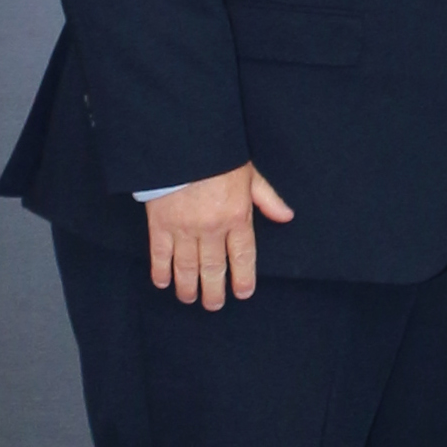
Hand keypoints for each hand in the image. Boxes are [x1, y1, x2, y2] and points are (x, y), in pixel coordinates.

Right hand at [143, 162, 295, 305]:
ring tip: (190, 298)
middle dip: (214, 291)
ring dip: (188, 287)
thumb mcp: (250, 174)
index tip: (242, 293)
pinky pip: (160, 255)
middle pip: (214, 269)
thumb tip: (286, 217)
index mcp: (237, 216)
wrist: (182, 142)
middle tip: (213, 305)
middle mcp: (212, 228)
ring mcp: (184, 229)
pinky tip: (164, 282)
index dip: (243, 278)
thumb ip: (267, 199)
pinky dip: (161, 271)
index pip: (243, 256)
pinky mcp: (160, 225)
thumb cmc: (218, 155)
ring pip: (187, 268)